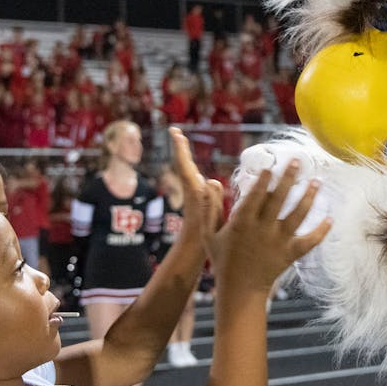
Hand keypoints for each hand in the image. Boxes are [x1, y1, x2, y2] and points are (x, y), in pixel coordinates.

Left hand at [167, 127, 219, 246]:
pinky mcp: (197, 204)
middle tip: (175, 132)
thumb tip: (210, 179)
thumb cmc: (204, 237)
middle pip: (183, 165)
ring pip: (187, 172)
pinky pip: (194, 182)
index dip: (180, 148)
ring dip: (185, 157)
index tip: (174, 132)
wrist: (195, 253)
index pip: (184, 165)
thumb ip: (211, 199)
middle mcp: (191, 191)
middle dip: (180, 148)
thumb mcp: (211, 217)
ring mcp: (193, 198)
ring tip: (182, 144)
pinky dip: (193, 171)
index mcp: (193, 191)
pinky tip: (201, 176)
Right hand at [208, 161, 330, 298]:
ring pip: (298, 215)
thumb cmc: (223, 260)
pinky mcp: (290, 254)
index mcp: (242, 223)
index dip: (264, 180)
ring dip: (308, 197)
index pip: (255, 196)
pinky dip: (321, 231)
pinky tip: (330, 218)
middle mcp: (262, 230)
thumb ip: (209, 208)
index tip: (271, 167)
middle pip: (279, 199)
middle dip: (289, 178)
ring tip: (317, 181)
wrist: (240, 290)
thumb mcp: (209, 234)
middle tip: (298, 161)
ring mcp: (278, 242)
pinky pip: (309, 241)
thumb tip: (209, 181)